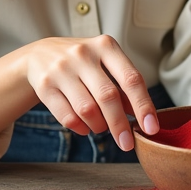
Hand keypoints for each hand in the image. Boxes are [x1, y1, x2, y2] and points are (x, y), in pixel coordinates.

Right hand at [13, 35, 158, 151]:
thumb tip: (145, 118)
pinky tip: (85, 127)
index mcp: (105, 46)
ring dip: (99, 126)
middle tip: (127, 144)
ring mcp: (61, 68)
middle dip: (120, 125)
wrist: (39, 55)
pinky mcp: (44, 85)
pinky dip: (81, 128)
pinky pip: (68, 117)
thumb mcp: (105, 65)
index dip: (143, 105)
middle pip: (108, 96)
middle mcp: (83, 54)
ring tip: (101, 126)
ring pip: (87, 109)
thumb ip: (124, 88)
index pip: (131, 78)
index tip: (152, 128)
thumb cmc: (82, 63)